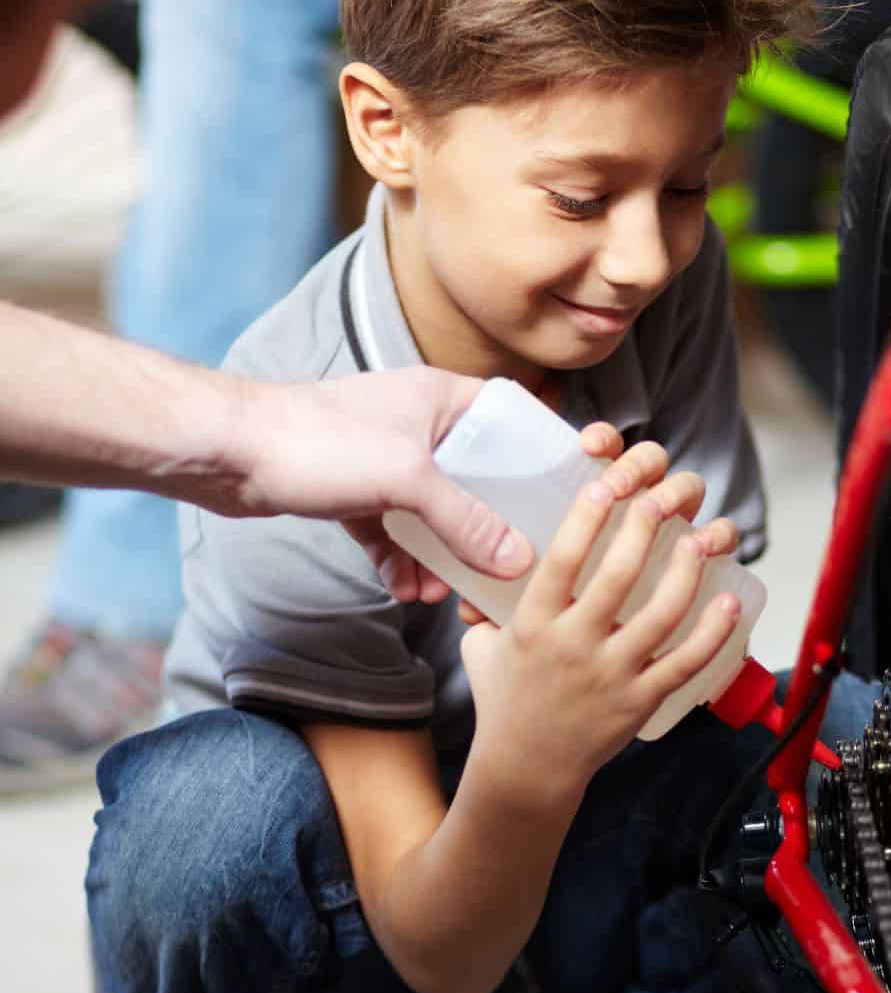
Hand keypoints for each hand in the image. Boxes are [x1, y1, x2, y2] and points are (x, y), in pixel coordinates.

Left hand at [240, 369, 533, 600]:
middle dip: (486, 530)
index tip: (560, 501)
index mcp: (441, 399)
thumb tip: (518, 558)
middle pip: (475, 478)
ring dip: (439, 556)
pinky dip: (398, 560)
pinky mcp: (352, 490)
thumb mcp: (407, 480)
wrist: (228, 452)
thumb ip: (465, 520)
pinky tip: (401, 588)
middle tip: (502, 570)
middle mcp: (417, 423)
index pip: (511, 421)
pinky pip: (391, 531)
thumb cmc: (314, 442)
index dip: (539, 458)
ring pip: (431, 512)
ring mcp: (383, 457)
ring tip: (437, 593)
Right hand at [460, 440, 741, 791]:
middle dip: (646, 527)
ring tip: (703, 539)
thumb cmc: (505, 703)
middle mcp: (573, 645)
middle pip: (618, 574)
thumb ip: (484, 606)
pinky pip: (685, 662)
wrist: (526, 769)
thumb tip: (485, 562)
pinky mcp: (639, 701)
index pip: (562, 557)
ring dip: (687, 571)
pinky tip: (730, 603)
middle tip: (664, 497)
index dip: (588, 515)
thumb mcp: (480, 648)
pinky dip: (713, 632)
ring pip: (661, 614)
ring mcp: (610, 674)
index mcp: (533, 624)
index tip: (608, 482)